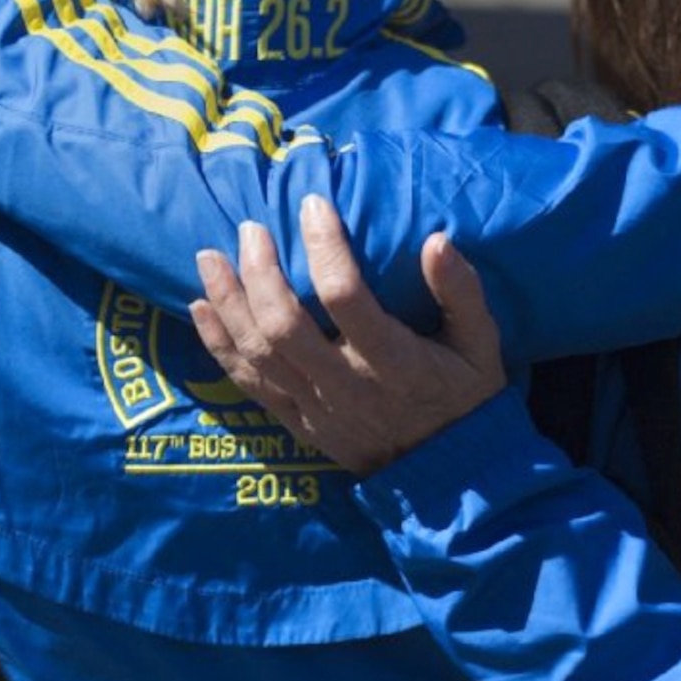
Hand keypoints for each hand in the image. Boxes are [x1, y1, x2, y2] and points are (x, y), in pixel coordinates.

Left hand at [187, 196, 506, 475]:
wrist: (443, 475)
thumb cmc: (464, 396)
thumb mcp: (481, 346)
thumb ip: (462, 293)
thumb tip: (436, 240)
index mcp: (394, 362)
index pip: (346, 298)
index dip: (325, 248)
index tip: (313, 205)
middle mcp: (347, 386)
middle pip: (284, 326)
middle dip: (259, 272)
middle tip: (250, 229)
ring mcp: (315, 408)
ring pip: (256, 353)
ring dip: (227, 302)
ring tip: (208, 256)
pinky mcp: (295, 421)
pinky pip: (247, 383)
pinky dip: (217, 345)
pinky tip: (199, 307)